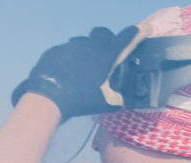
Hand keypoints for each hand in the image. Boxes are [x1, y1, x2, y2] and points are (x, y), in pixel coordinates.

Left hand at [11, 25, 143, 120]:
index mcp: (106, 54)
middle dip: (105, 40)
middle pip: (102, 33)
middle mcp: (90, 45)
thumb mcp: (102, 103)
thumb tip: (119, 101)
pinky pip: (64, 51)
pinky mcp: (54, 50)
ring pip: (80, 42)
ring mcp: (70, 46)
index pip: (127, 37)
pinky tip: (63, 72)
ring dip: (83, 50)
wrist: (48, 97)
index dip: (137, 33)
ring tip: (79, 66)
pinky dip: (67, 59)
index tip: (143, 30)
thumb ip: (114, 99)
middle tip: (103, 55)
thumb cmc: (80, 99)